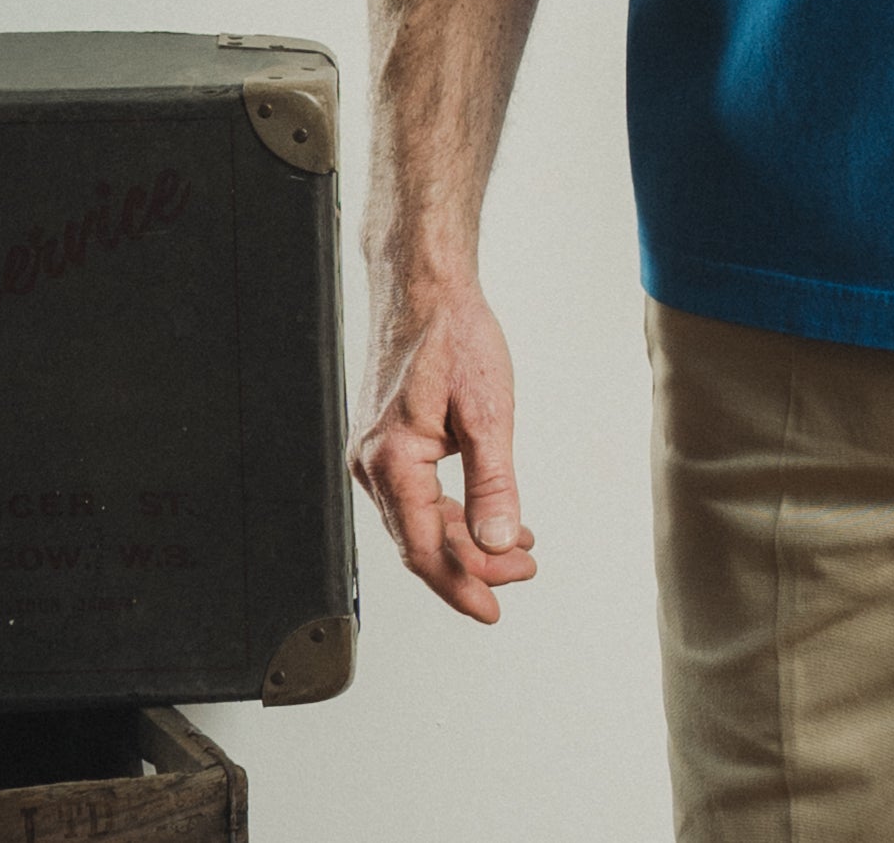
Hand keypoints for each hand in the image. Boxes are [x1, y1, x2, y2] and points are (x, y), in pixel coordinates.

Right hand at [352, 275, 539, 623]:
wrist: (425, 285)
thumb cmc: (451, 333)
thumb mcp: (488, 410)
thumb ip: (494, 483)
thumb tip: (498, 542)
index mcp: (392, 461)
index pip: (425, 549)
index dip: (460, 585)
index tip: (492, 608)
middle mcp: (372, 464)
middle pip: (421, 540)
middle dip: (473, 565)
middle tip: (522, 574)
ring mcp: (374, 453)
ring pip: (419, 520)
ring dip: (466, 540)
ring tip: (515, 550)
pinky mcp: (386, 441)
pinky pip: (416, 495)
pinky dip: (452, 512)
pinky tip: (486, 516)